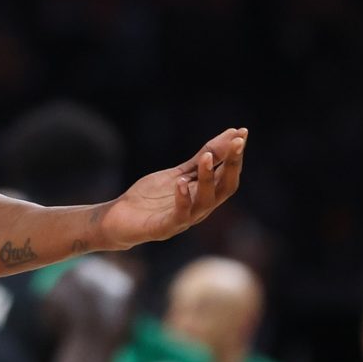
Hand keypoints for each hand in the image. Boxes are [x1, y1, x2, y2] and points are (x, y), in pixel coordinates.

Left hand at [98, 128, 246, 248]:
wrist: (120, 221)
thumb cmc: (152, 198)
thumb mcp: (178, 174)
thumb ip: (200, 160)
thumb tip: (230, 135)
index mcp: (205, 195)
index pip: (228, 175)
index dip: (236, 155)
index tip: (242, 133)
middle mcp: (200, 208)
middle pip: (225, 188)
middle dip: (232, 164)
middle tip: (236, 142)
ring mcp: (184, 219)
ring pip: (205, 200)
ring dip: (207, 177)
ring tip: (206, 156)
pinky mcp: (165, 228)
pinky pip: (179, 215)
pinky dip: (183, 199)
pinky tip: (181, 182)